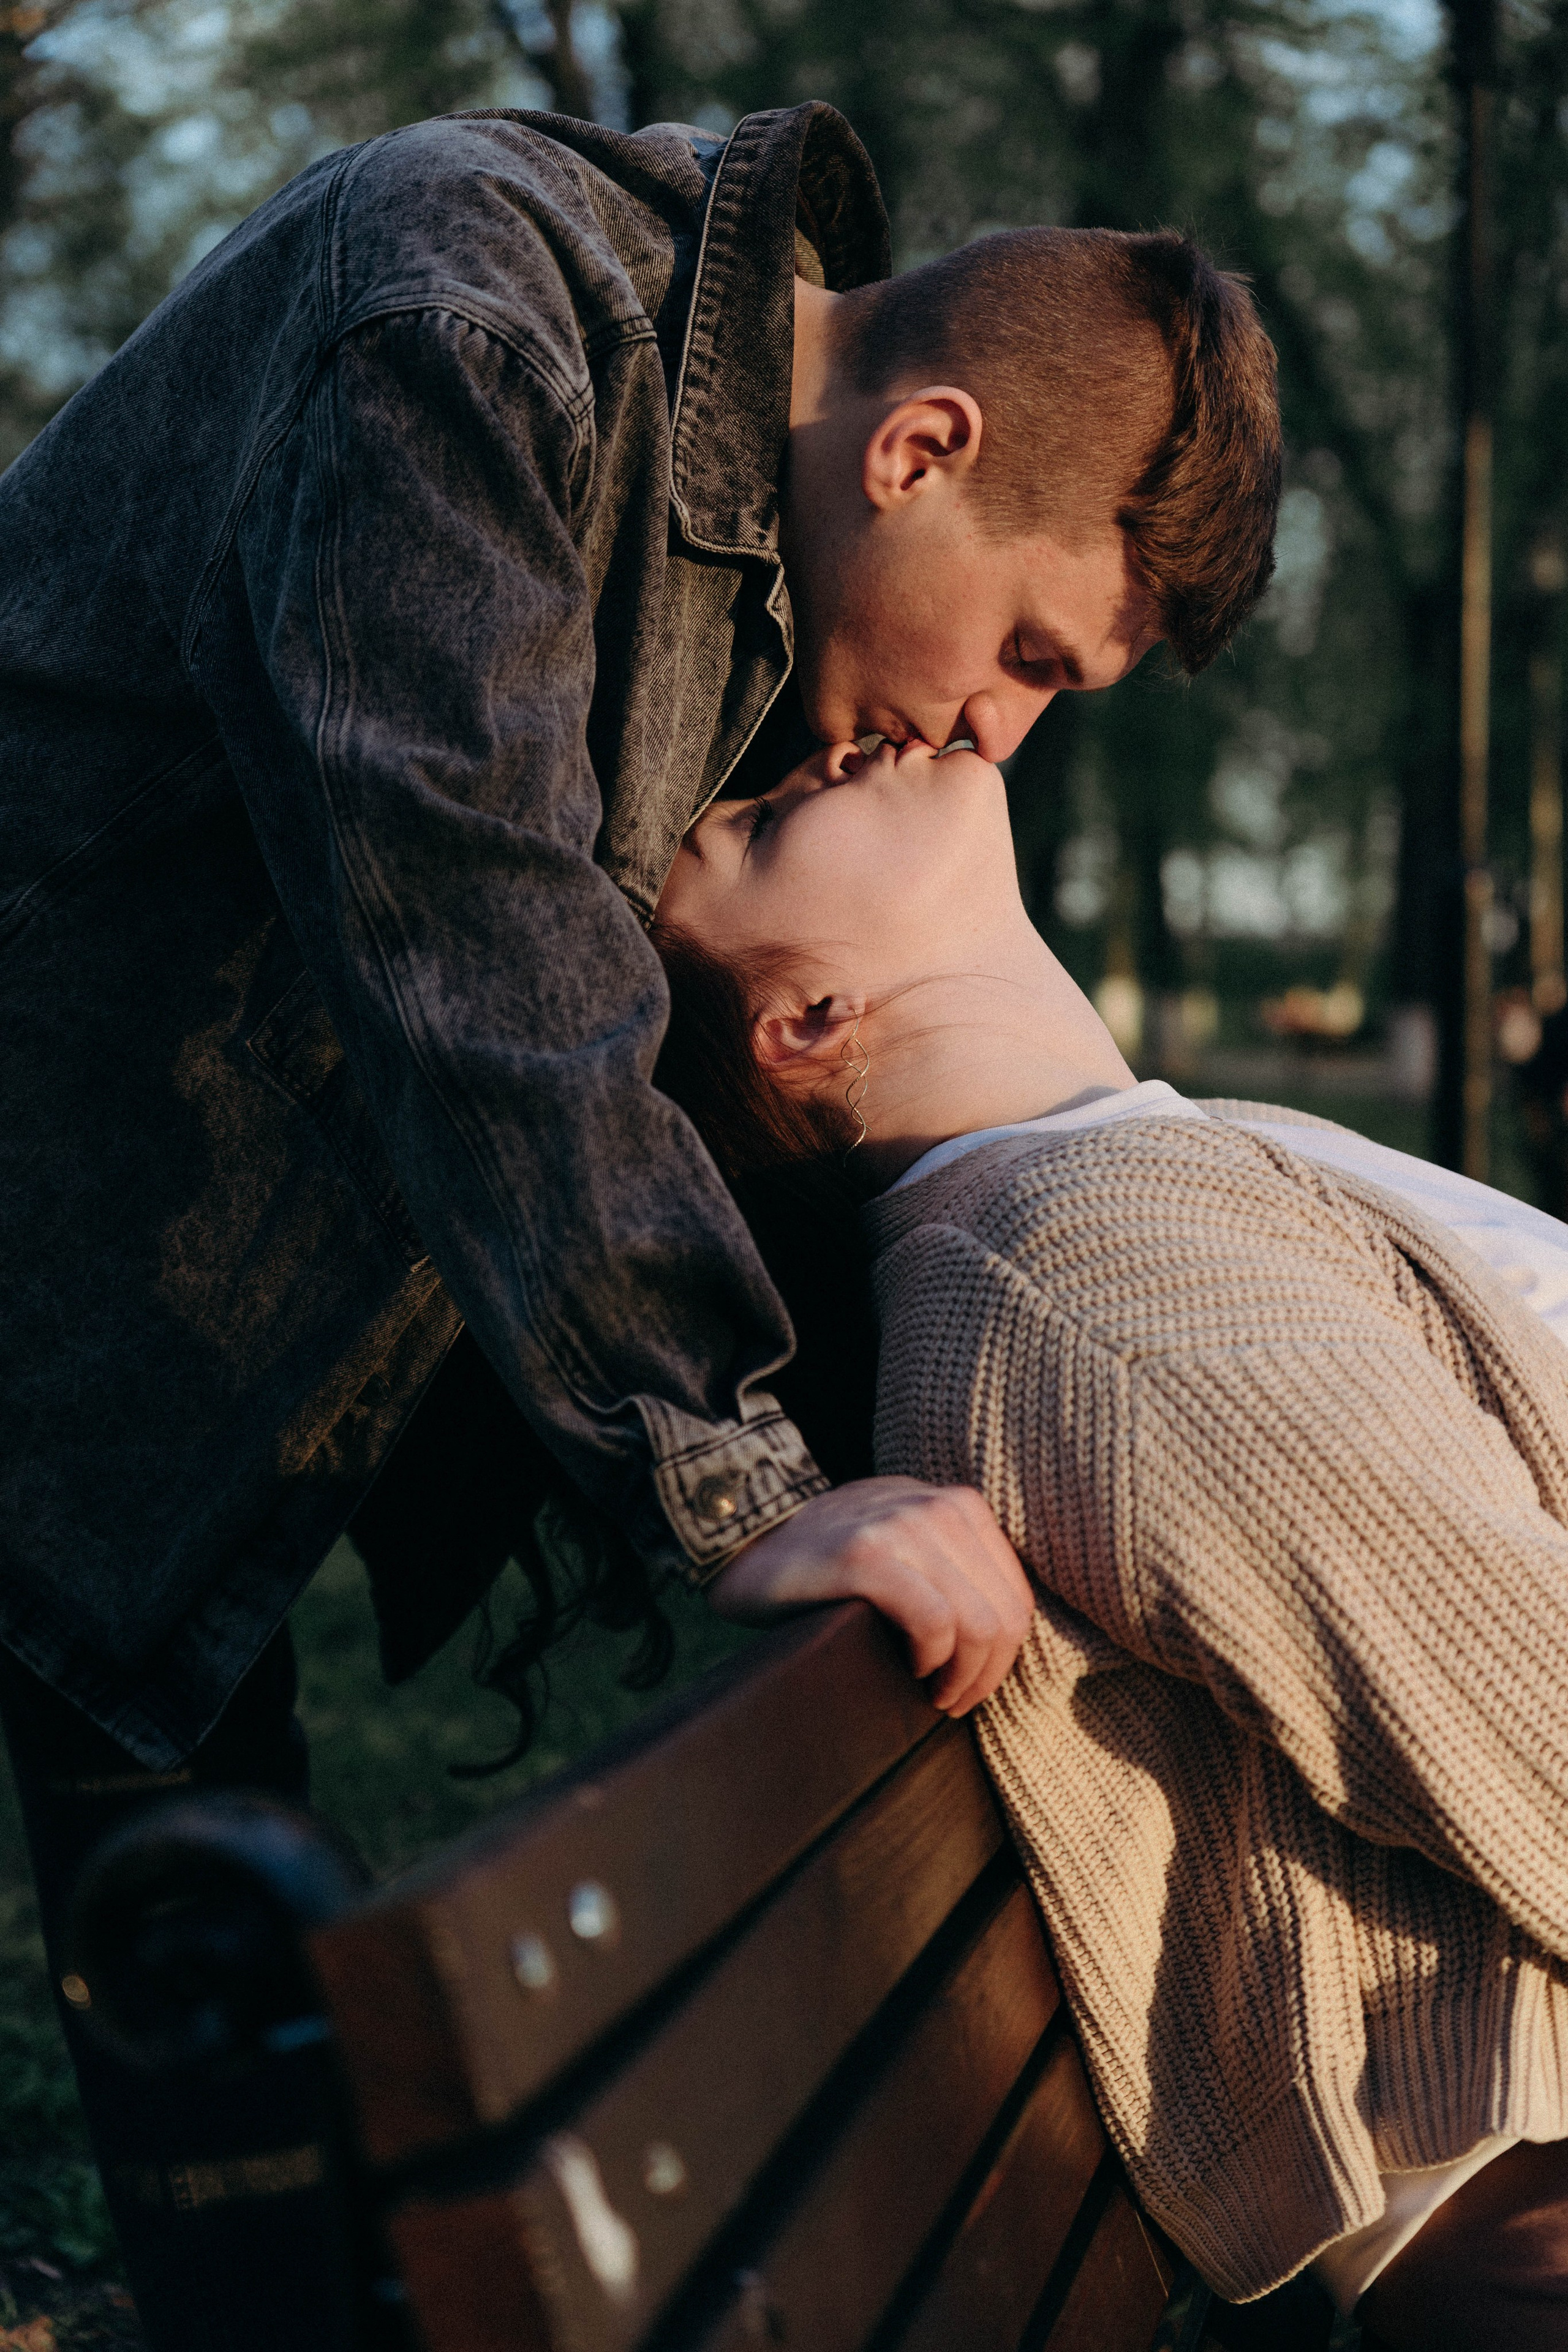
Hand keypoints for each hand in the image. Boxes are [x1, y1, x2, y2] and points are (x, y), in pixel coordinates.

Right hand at [707, 1477, 1033, 1714]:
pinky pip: (934, 1622)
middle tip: (952, 1700)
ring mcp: (901, 1526)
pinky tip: (910, 1670)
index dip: (1003, 1656)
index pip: (1015, 1595)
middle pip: (1004, 1615)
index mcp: (958, 1505)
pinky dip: (931, 1659)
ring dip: (962, 1676)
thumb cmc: (830, 1559)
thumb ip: (954, 1566)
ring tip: (933, 1693)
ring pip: (977, 1623)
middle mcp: (937, 1507)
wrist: (747, 1538)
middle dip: (987, 1674)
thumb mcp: (906, 1542)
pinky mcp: (865, 1555)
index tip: (970, 1685)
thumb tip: (1004, 1635)